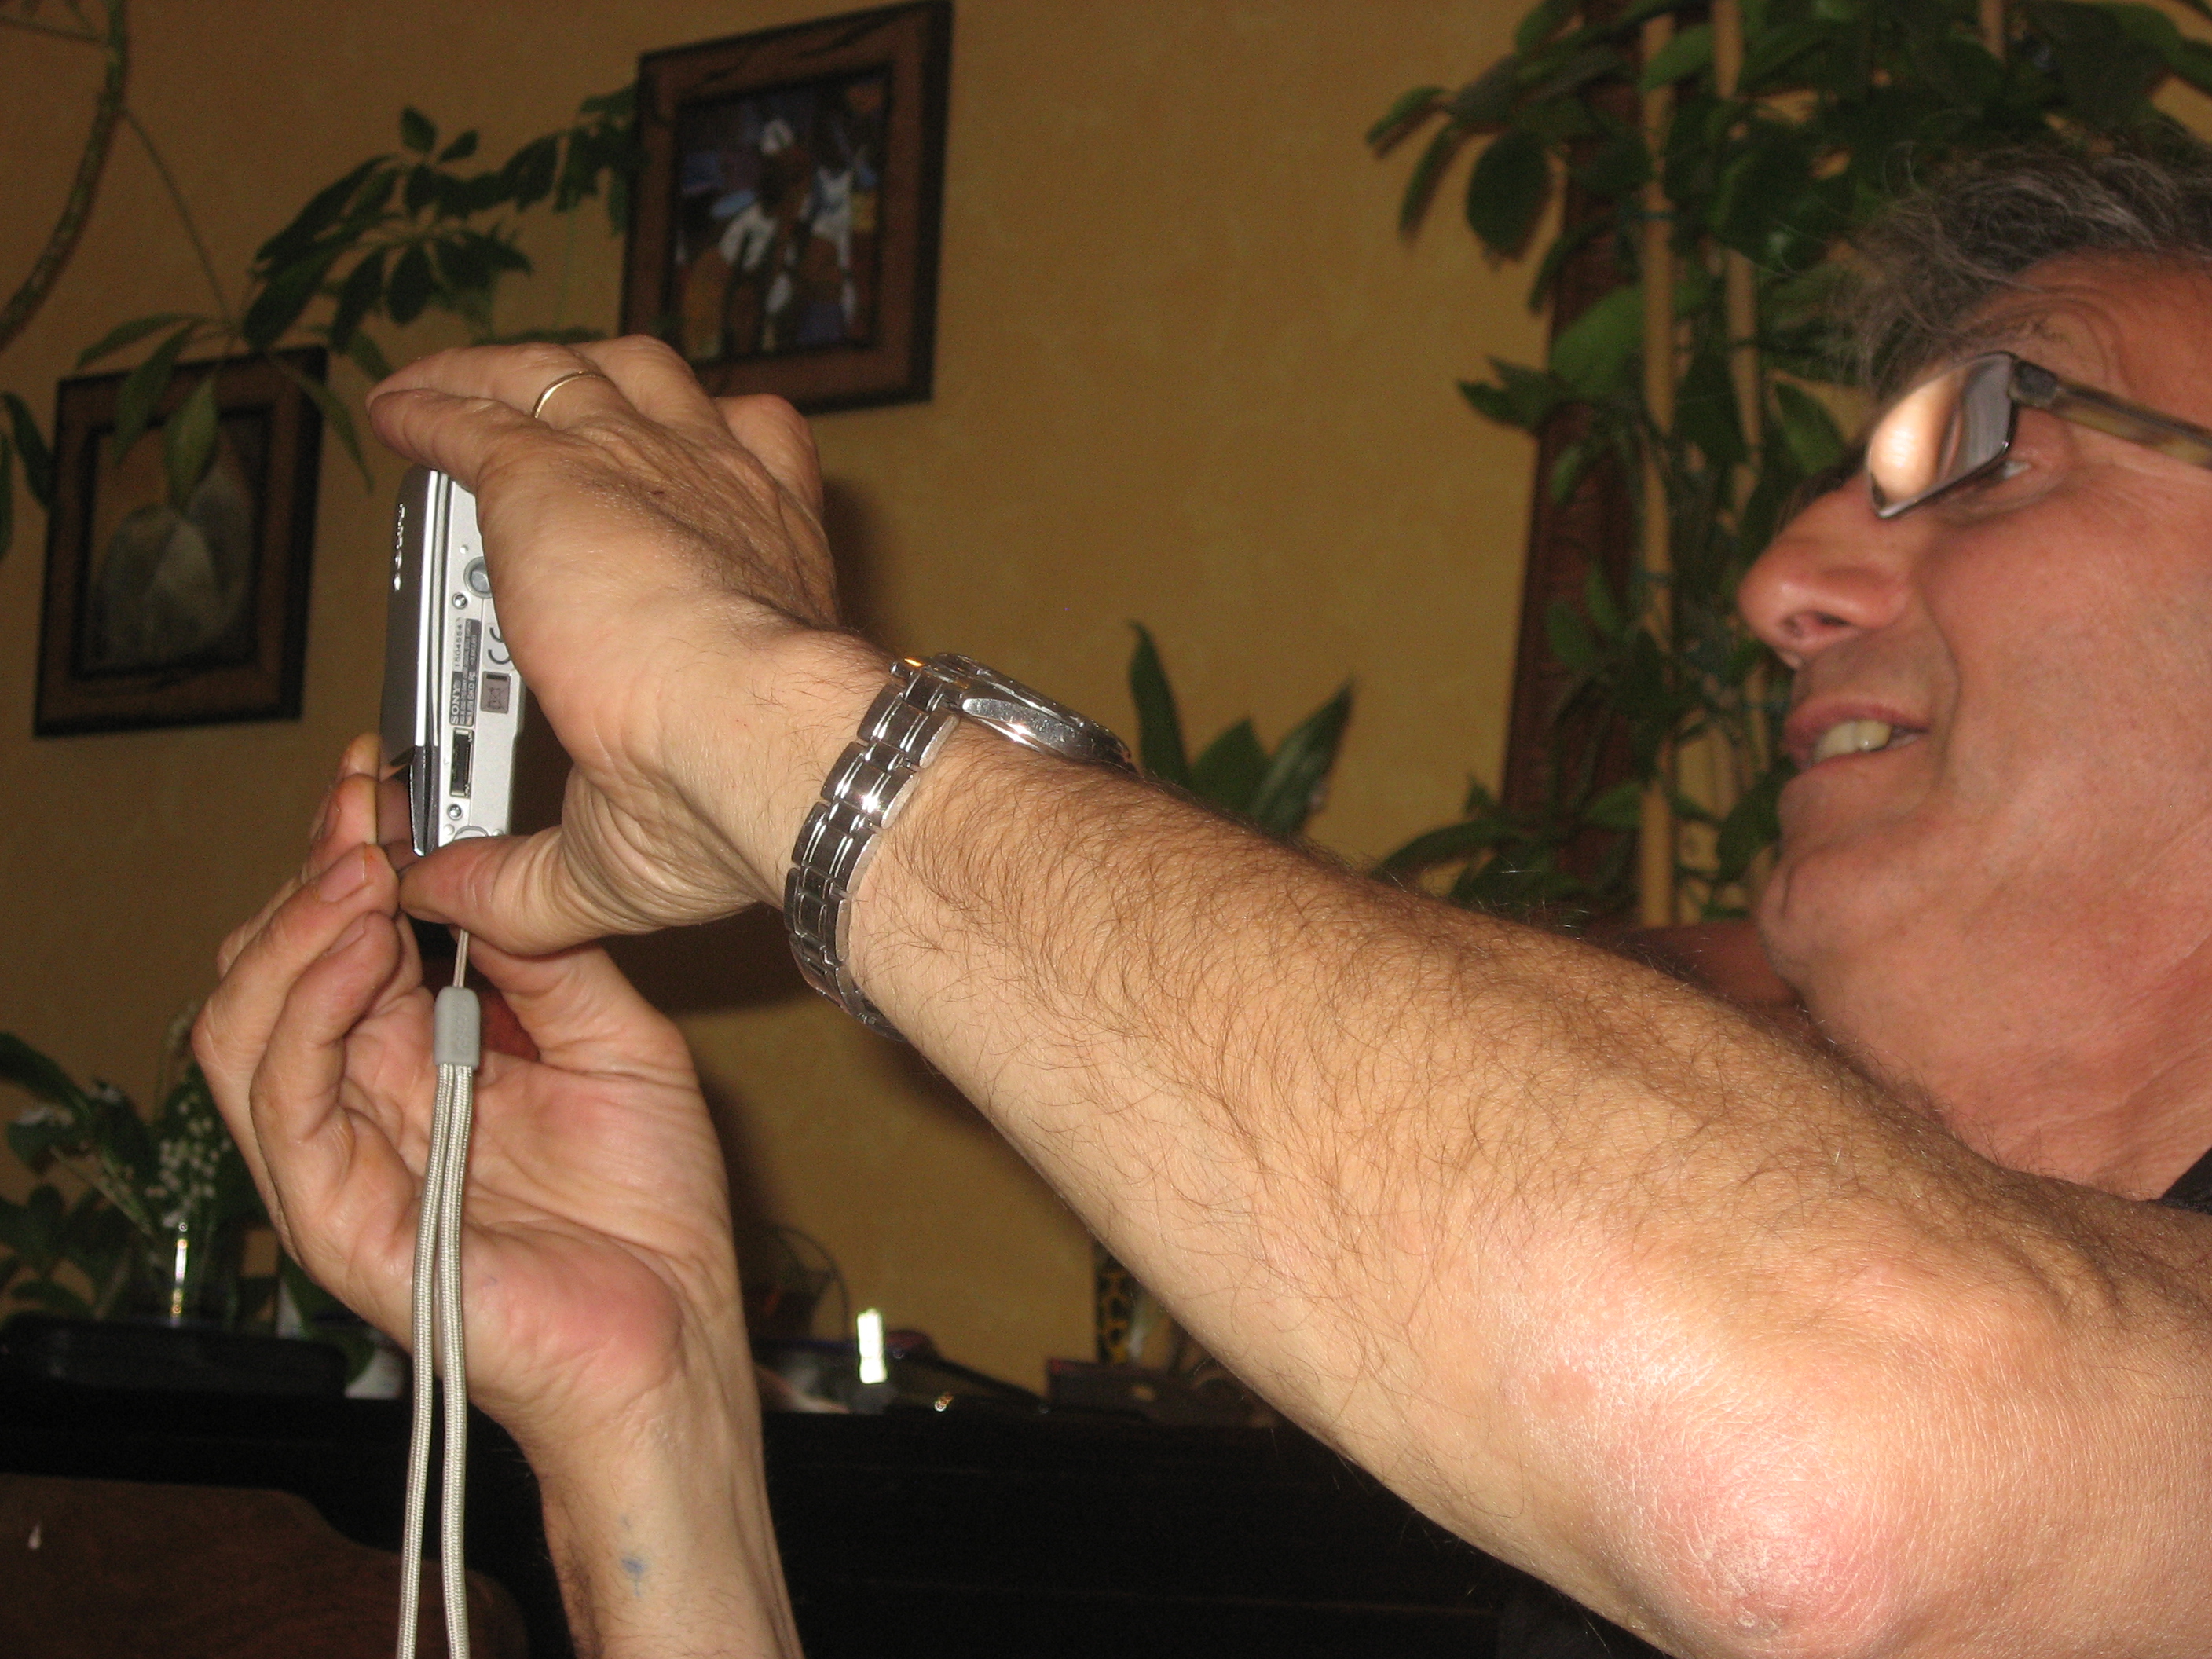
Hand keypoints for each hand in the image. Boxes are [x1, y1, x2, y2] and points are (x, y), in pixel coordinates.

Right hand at [193, 735, 751, 1447]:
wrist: (675, 1332)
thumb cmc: (648, 1213)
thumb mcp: (615, 1042)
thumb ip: (546, 963)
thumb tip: (482, 873)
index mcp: (426, 1060)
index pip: (349, 941)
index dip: (353, 855)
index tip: (383, 779)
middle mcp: (369, 1103)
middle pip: (280, 969)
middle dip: (316, 873)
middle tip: (367, 808)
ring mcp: (343, 1162)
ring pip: (245, 1028)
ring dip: (297, 932)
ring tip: (360, 869)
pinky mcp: (338, 1219)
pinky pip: (284, 1103)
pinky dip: (307, 1012)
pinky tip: (360, 951)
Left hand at [366, 337, 884, 954]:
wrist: (761, 740)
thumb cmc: (741, 796)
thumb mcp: (625, 848)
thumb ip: (525, 873)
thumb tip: (444, 894)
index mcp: (771, 559)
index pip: (747, 465)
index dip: (698, 465)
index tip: (652, 489)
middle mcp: (718, 489)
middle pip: (655, 387)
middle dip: (601, 390)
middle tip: (548, 423)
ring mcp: (637, 466)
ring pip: (565, 371)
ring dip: (507, 375)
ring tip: (459, 388)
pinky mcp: (549, 473)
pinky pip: (471, 410)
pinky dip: (427, 405)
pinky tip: (395, 411)